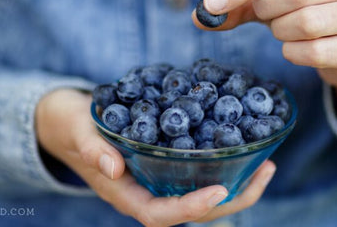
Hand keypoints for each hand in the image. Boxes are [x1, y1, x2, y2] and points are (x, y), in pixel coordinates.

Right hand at [35, 88, 275, 225]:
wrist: (70, 122)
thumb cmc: (72, 126)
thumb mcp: (77, 132)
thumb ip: (91, 149)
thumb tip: (113, 165)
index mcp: (124, 193)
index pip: (161, 214)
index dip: (191, 208)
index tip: (219, 191)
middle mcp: (146, 193)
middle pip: (193, 212)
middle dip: (231, 200)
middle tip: (264, 172)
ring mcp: (157, 182)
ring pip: (201, 196)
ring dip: (236, 186)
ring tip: (266, 165)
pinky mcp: (165, 166)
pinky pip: (197, 175)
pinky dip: (223, 167)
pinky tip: (243, 149)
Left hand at [194, 0, 336, 132]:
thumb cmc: (307, 12)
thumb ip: (239, 3)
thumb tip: (200, 17)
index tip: (213, 3)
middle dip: (268, 10)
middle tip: (267, 16)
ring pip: (305, 22)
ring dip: (281, 32)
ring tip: (286, 29)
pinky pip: (313, 52)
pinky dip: (294, 53)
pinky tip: (299, 47)